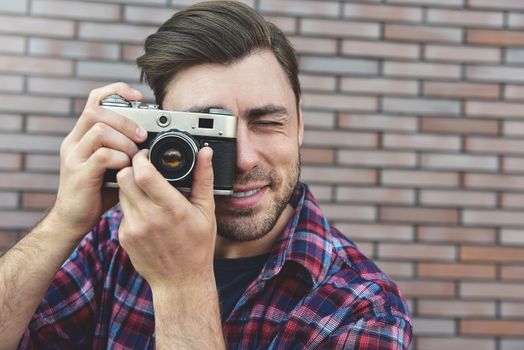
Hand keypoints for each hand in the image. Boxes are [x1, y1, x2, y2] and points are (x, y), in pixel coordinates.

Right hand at [51, 82, 146, 239]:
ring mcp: (74, 156)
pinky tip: (126, 168)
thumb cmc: (97, 191)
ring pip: (100, 129)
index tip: (138, 97)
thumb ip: (125, 149)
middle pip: (97, 111)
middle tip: (143, 136)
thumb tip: (152, 138)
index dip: (116, 91)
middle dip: (126, 119)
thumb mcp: (112, 164)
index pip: (95, 99)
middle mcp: (74, 141)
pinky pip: (102, 155)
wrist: (74, 220)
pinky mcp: (79, 174)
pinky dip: (120, 158)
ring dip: (125, 140)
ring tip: (135, 155)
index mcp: (82, 135)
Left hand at [117, 147, 216, 287]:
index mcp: (171, 208)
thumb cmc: (198, 246)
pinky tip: (146, 214)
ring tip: (147, 191)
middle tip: (143, 169)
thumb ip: (204, 179)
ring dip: (130, 186)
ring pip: (121, 193)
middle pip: (124, 178)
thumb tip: (205, 152)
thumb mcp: (206, 211)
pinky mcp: (123, 237)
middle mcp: (148, 217)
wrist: (180, 281)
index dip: (141, 158)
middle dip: (132, 168)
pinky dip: (131, 206)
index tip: (147, 155)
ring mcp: (133, 228)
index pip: (143, 173)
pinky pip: (122, 211)